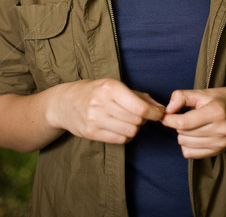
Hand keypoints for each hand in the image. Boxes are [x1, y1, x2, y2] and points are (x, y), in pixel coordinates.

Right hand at [48, 78, 164, 144]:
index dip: (154, 113)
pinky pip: (119, 140)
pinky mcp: (91, 133)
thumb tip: (161, 108)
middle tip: (141, 115)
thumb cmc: (95, 91)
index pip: (139, 107)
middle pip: (137, 120)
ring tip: (129, 120)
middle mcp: (101, 102)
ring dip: (134, 128)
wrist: (64, 102)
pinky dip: (125, 136)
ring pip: (130, 131)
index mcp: (110, 87)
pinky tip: (120, 128)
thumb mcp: (115, 86)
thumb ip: (140, 96)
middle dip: (144, 119)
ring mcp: (95, 119)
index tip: (159, 114)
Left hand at [161, 87, 225, 158]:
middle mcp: (220, 130)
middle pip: (184, 133)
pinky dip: (188, 145)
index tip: (165, 114)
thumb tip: (167, 109)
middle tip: (181, 115)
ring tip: (189, 124)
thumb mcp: (205, 92)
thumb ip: (183, 97)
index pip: (184, 122)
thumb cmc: (225, 99)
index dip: (169, 119)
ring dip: (182, 134)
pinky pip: (192, 154)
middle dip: (177, 124)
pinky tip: (194, 135)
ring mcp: (221, 143)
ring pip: (186, 144)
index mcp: (216, 112)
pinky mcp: (219, 151)